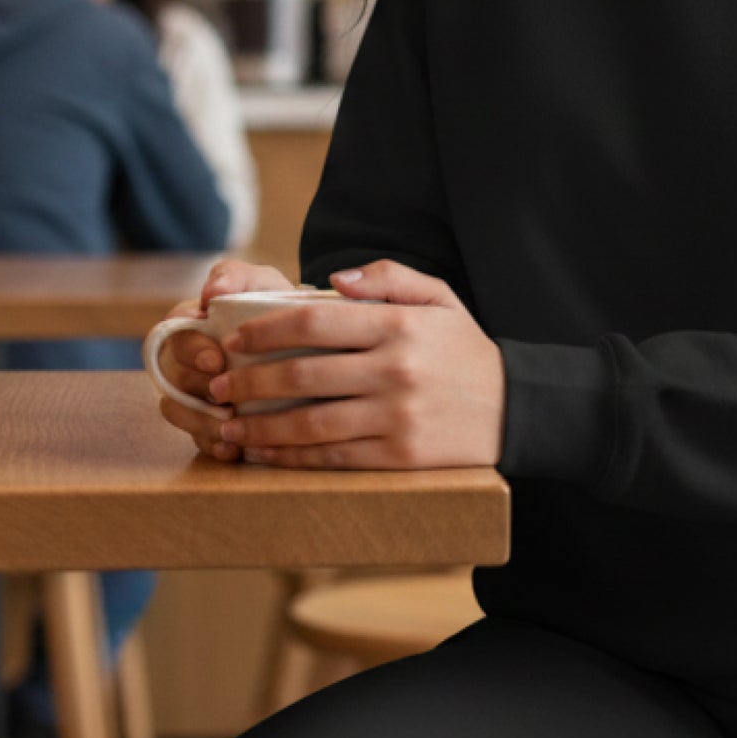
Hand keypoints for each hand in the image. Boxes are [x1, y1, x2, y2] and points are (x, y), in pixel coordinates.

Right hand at [154, 257, 295, 463]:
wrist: (308, 342)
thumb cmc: (275, 308)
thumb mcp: (260, 283)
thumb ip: (234, 277)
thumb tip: (212, 292)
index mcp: (191, 325)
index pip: (174, 336)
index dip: (191, 350)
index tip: (216, 360)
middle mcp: (186, 361)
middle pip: (173, 377)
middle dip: (197, 388)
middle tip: (226, 398)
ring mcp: (196, 393)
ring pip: (179, 411)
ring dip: (200, 422)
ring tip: (229, 427)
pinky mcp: (210, 422)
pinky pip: (198, 440)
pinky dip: (212, 445)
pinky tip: (233, 450)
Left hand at [207, 259, 504, 471]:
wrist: (517, 410)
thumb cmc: (466, 352)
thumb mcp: (440, 299)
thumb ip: (388, 278)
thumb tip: (332, 279)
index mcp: (399, 326)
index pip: (314, 323)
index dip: (264, 330)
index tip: (236, 338)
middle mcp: (394, 370)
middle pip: (301, 375)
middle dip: (249, 381)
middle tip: (218, 384)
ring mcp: (396, 417)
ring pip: (309, 424)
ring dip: (260, 427)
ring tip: (228, 426)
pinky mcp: (400, 457)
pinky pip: (332, 459)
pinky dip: (291, 458)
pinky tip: (265, 454)